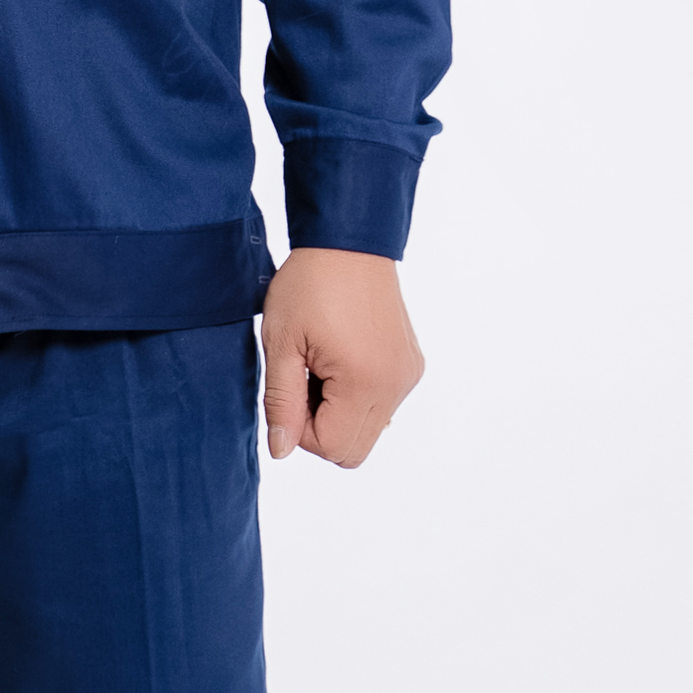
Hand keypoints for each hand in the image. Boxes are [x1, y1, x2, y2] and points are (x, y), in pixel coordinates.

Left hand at [260, 249, 423, 466]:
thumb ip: (281, 402)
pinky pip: (382, 406)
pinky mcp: (410, 366)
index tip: (290, 389)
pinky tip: (340, 360)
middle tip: (303, 381)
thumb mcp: (282, 343)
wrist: (349, 242)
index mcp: (365, 382)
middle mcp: (396, 385)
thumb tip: (281, 450)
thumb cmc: (309, 285)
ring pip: (369, 431)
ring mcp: (407, 376)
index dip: (299, 431)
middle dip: (321, 428)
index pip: (332, 447)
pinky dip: (356, 398)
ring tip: (321, 366)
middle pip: (354, 450)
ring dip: (338, 413)